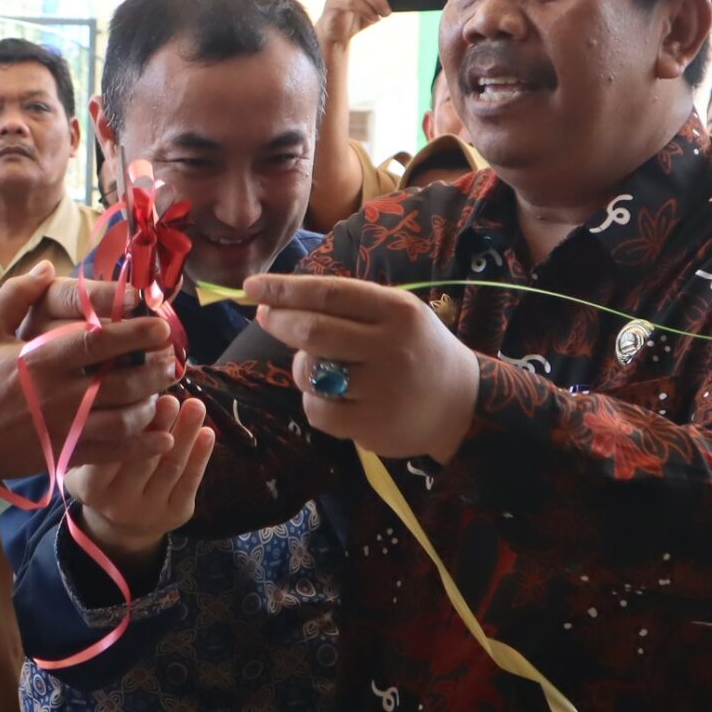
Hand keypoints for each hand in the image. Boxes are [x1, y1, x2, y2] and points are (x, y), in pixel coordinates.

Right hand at [0, 264, 178, 477]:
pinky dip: (144, 445)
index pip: (98, 342)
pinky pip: (115, 452)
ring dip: (152, 406)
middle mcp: (59, 396)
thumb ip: (16, 295)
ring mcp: (66, 429)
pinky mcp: (68, 454)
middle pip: (122, 383)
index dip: (135, 332)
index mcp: (41, 361)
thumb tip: (48, 267)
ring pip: (124, 420)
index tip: (160, 325)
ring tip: (163, 392)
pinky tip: (163, 436)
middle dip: (154, 370)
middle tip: (171, 359)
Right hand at [70, 396, 212, 562]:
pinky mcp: (176, 515)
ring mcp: (150, 511)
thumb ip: (98, 434)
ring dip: (186, 433)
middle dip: (159, 425)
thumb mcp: (87, 461)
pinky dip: (201, 455)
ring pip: (171, 466)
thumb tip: (120, 390)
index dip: (125, 426)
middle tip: (169, 398)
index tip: (138, 398)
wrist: (119, 528)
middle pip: (143, 459)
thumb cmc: (102, 478)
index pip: (107, 454)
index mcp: (91, 488)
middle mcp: (118, 503)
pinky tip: (207, 432)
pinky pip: (191, 482)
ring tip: (195, 405)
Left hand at [248, 271, 479, 462]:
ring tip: (323, 369)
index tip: (252, 286)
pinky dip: (315, 403)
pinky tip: (337, 400)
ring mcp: (383, 390)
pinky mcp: (373, 425)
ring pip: (310, 374)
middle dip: (279, 322)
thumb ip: (346, 307)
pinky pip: (317, 411)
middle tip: (265, 317)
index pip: (330, 294)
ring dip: (302, 369)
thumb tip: (274, 302)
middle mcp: (392, 348)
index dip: (284, 289)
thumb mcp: (396, 314)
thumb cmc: (414, 350)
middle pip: (313, 331)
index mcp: (397, 311)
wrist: (460, 404)